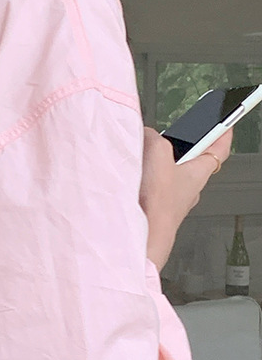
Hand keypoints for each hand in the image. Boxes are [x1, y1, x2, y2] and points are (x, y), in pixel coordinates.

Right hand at [140, 127, 233, 270]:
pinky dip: (145, 184)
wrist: (144, 236)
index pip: (220, 148)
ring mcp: (173, 203)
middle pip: (192, 162)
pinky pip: (153, 192)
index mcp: (199, 173)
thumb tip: (147, 135)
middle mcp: (190, 190)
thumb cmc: (158, 203)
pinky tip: (132, 182)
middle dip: (182, 149)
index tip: (226, 122)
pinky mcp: (156, 213)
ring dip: (159, 168)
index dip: (224, 133)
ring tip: (143, 160)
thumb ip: (153, 138)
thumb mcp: (158, 153)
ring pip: (170, 178)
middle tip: (172, 138)